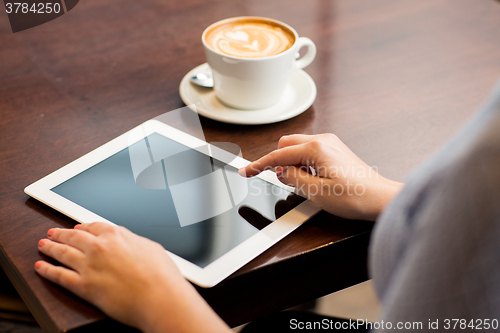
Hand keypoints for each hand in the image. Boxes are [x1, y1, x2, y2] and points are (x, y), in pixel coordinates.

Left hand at [35, 222, 229, 332]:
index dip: (81, 226)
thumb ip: (134, 241)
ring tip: (43, 245)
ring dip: (50, 248)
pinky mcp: (83, 286)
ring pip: (62, 253)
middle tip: (52, 233)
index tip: (76, 228)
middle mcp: (99, 247)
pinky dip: (47, 270)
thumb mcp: (151, 247)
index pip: (92, 225)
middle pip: (73, 236)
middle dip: (61, 234)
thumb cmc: (161, 275)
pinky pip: (59, 276)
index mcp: (116, 234)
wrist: (159, 297)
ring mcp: (89, 266)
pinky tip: (41, 267)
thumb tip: (130, 242)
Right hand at [239, 134, 402, 220]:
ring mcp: (331, 144)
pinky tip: (309, 179)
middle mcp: (323, 141)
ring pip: (298, 147)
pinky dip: (302, 163)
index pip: (278, 155)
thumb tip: (280, 171)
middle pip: (286, 144)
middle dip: (276, 161)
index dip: (259, 165)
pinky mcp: (336, 151)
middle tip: (274, 180)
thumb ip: (293, 178)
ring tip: (300, 184)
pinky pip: (310, 151)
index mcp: (316, 149)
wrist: (381, 199)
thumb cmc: (356, 197)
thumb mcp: (316, 192)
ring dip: (291, 163)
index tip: (246, 171)